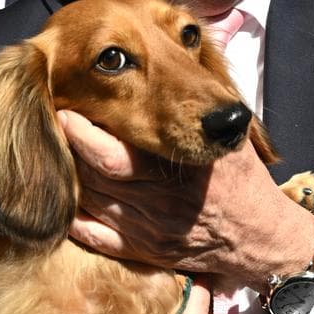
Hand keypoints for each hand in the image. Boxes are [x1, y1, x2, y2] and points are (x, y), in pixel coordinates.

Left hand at [59, 109, 313, 287]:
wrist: (260, 239)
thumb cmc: (244, 180)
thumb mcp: (230, 138)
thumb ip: (205, 108)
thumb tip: (188, 61)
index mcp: (175, 170)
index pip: (110, 154)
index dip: (81, 133)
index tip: (66, 108)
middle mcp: (155, 202)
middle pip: (93, 177)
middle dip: (68, 149)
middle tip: (52, 123)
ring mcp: (146, 230)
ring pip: (90, 203)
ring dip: (69, 177)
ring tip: (55, 151)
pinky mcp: (142, 251)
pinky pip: (96, 238)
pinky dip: (74, 219)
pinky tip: (63, 198)